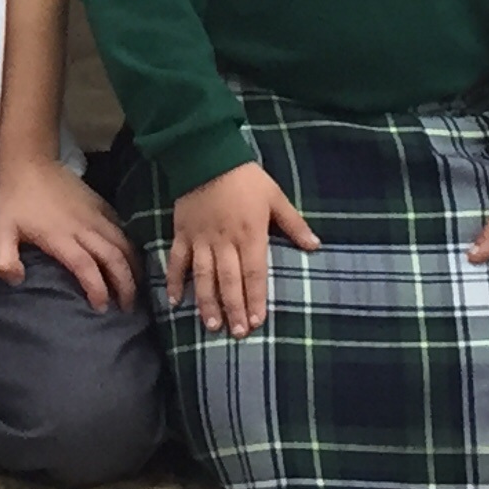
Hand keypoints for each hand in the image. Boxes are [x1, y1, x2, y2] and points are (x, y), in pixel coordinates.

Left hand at [0, 155, 136, 313]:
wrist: (28, 160)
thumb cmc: (13, 198)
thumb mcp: (0, 229)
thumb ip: (4, 260)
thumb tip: (16, 282)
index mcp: (62, 238)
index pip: (87, 269)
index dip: (98, 290)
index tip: (101, 308)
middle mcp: (85, 228)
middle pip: (114, 258)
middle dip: (125, 285)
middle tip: (127, 307)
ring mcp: (95, 214)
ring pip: (123, 243)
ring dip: (133, 266)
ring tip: (135, 286)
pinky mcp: (99, 202)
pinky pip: (121, 227)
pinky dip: (129, 244)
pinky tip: (130, 256)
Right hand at [165, 160, 319, 338]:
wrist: (207, 154)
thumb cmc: (245, 177)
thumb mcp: (276, 197)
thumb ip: (294, 224)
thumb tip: (315, 246)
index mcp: (250, 235)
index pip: (254, 274)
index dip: (255, 299)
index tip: (257, 322)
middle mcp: (225, 242)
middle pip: (230, 281)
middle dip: (234, 309)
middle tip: (236, 333)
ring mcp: (201, 239)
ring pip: (204, 276)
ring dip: (207, 302)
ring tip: (211, 325)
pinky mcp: (182, 233)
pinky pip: (177, 261)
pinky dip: (174, 281)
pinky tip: (174, 301)